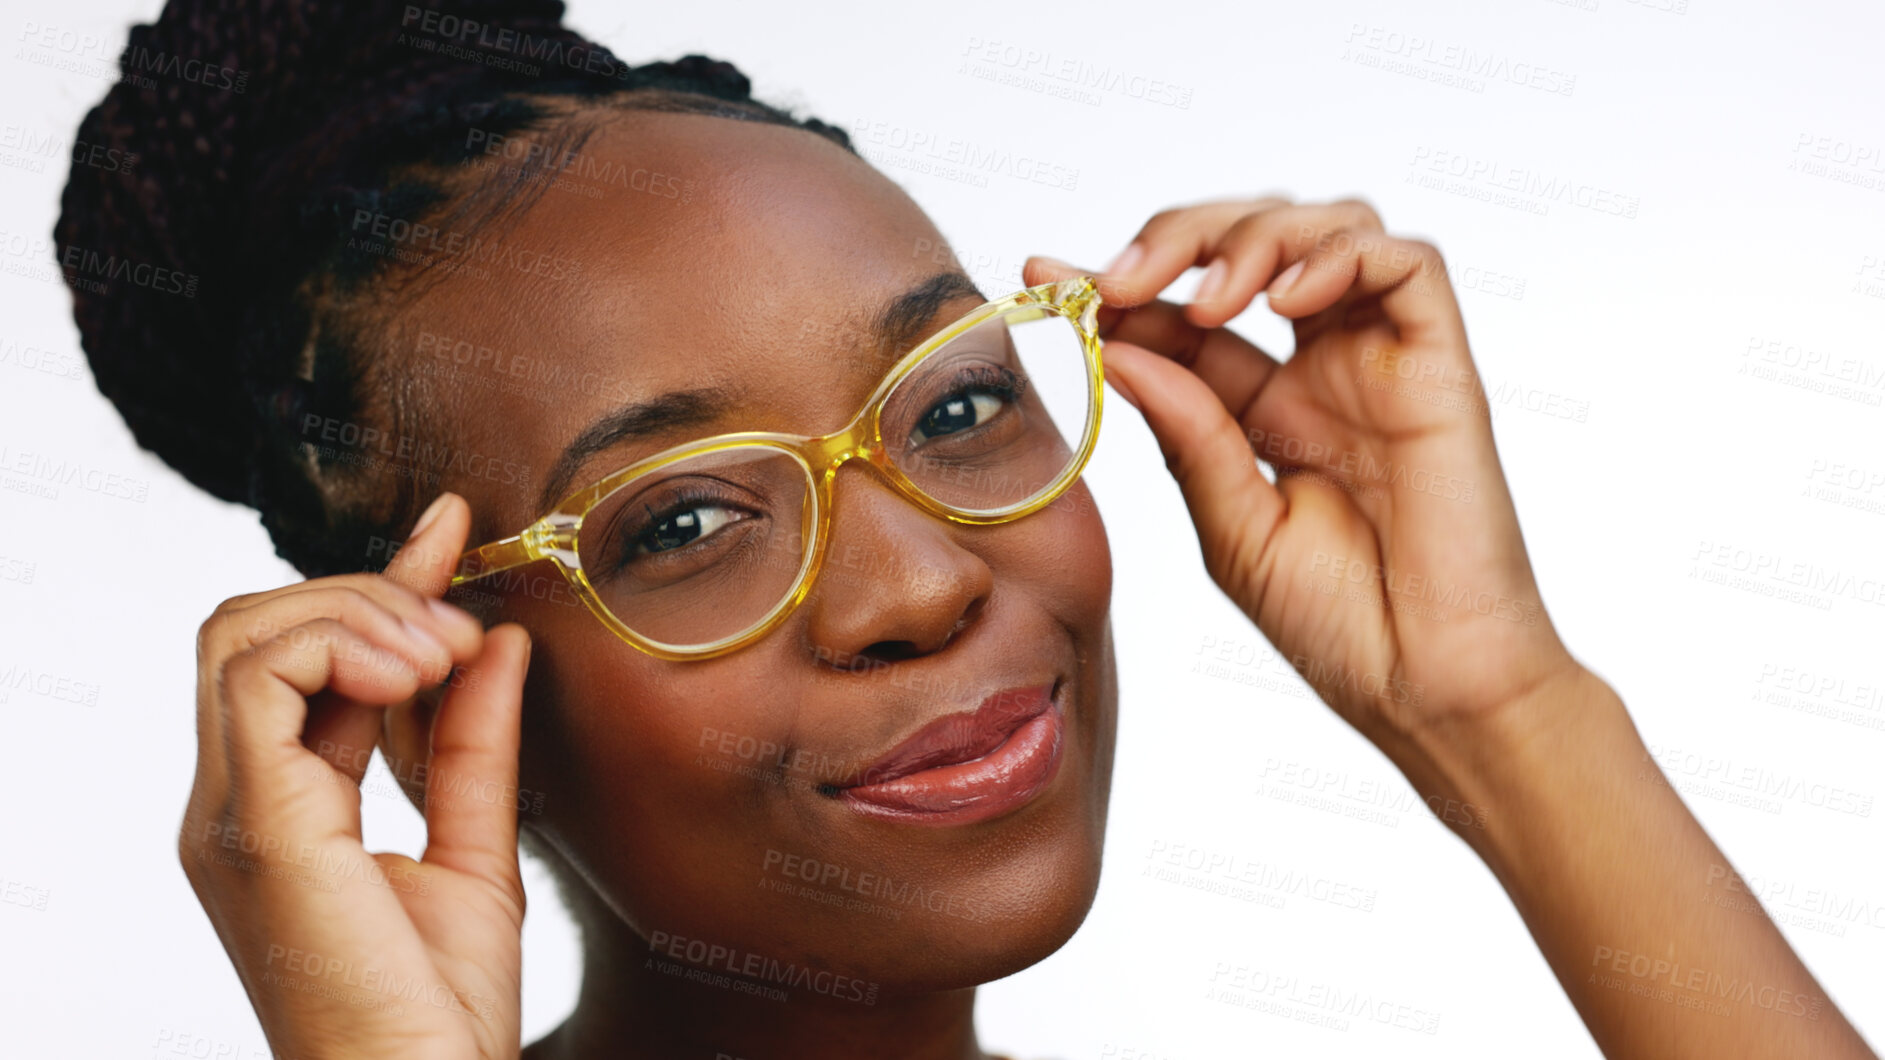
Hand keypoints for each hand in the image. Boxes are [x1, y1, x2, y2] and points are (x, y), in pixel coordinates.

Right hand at [179, 493, 528, 1058]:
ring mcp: (232, 813)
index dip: (378, 583)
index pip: (302, 659)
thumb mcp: (479, 848)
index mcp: (280, 809)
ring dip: (355, 613)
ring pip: (243, 634)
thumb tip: (500, 641)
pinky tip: (415, 672)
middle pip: (255, 628)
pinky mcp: (252, 825)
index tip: (452, 526)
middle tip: (459, 625)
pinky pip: (256, 678)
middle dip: (366, 594)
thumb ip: (476, 744)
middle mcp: (237, 803)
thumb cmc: (441, 1011)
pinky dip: (337, 645)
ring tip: (440, 652)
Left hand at [1027, 198, 1581, 756]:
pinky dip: (1340, 255)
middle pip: (1252, 244)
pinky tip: (1285, 303)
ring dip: (1253, 238)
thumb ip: (1187, 433)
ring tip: (1206, 301)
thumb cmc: (1342, 627)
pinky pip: (1409, 263)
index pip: (1182, 318)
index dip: (1114, 288)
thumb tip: (1119, 349)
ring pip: (1328, 227)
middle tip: (1119, 282)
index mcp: (1264, 412)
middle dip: (1178, 239)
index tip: (1041, 277)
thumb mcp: (1232, 528)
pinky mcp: (1442, 367)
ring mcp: (1383, 363)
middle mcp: (1322, 370)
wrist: (1429, 689)